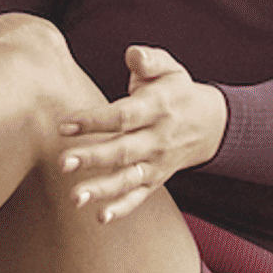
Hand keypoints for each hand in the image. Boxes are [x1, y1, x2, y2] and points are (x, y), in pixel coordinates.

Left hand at [57, 46, 225, 223]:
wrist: (210, 123)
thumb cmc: (175, 91)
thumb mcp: (169, 68)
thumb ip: (149, 60)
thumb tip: (133, 54)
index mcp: (158, 108)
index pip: (123, 116)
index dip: (94, 120)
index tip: (64, 124)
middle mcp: (158, 138)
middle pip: (123, 150)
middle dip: (92, 157)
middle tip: (62, 162)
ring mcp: (158, 162)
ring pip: (128, 178)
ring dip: (102, 189)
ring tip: (75, 197)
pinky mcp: (156, 180)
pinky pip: (139, 197)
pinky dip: (122, 209)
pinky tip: (100, 217)